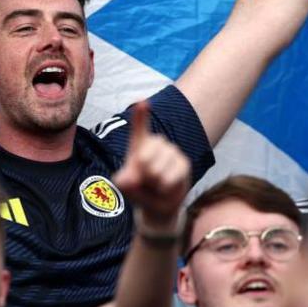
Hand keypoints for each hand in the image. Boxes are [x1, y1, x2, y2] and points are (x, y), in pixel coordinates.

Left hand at [113, 101, 190, 229]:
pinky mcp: (184, 163)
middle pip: (144, 157)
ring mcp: (171, 151)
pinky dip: (163, 188)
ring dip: (152, 183)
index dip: (141, 115)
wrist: (157, 205)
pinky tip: (165, 188)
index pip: (140, 127)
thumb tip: (130, 180)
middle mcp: (156, 143)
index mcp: (139, 143)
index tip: (143, 101)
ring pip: (157, 170)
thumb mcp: (125, 186)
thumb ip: (124, 181)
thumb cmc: (138, 189)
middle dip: (140, 174)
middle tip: (144, 180)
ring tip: (154, 184)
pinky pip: (169, 179)